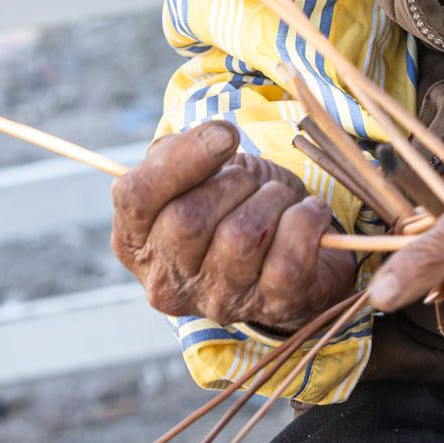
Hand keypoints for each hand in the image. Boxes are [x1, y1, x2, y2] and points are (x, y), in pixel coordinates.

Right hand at [111, 120, 355, 331]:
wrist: (296, 256)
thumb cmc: (236, 204)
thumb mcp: (198, 173)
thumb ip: (181, 151)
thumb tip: (212, 139)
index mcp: (136, 242)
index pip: (135, 197)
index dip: (180, 159)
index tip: (225, 136)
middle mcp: (168, 282)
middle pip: (187, 220)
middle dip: (234, 181)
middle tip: (252, 180)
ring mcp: (219, 302)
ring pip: (241, 236)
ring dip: (272, 198)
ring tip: (279, 197)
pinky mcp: (272, 306)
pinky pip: (289, 258)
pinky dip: (306, 220)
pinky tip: (308, 211)